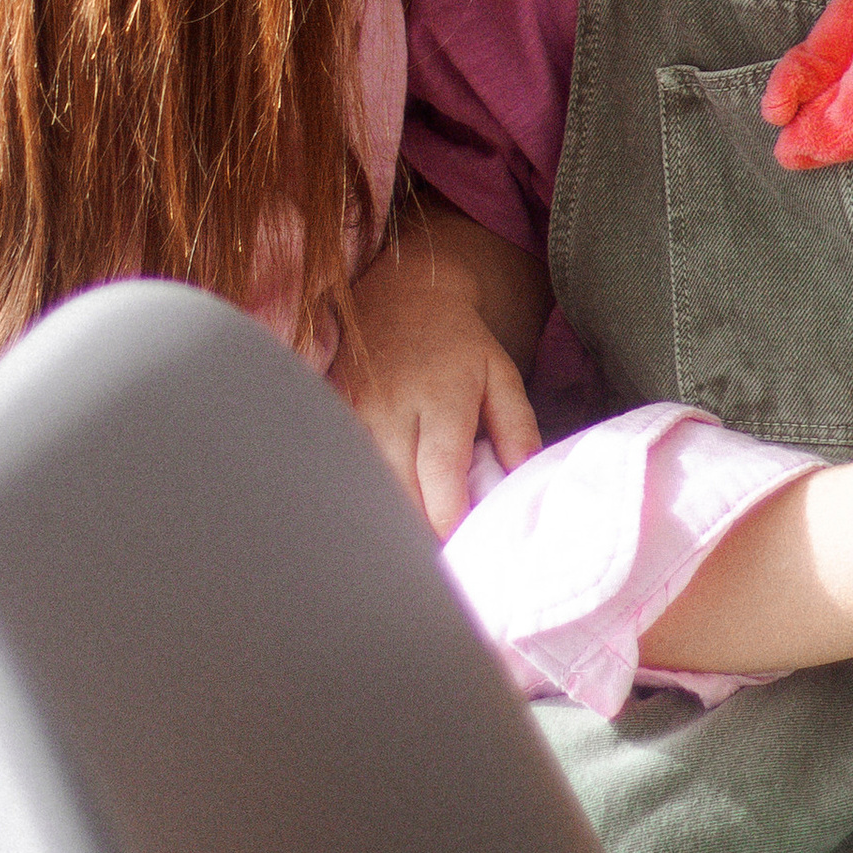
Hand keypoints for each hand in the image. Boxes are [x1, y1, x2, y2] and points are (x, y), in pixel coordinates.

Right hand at [331, 208, 541, 538]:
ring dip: (386, 518)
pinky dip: (359, 495)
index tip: (465, 549)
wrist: (402, 296)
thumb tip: (523, 481)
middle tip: (440, 557)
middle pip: (399, 494)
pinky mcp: (329, 416)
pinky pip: (340, 472)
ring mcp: (353, 414)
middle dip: (418, 534)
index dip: (450, 524)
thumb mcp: (501, 376)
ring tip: (409, 540)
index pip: (441, 478)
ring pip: (364, 489)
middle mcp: (391, 410)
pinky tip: (377, 510)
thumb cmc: (459, 346)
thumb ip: (518, 429)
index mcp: (441, 401)